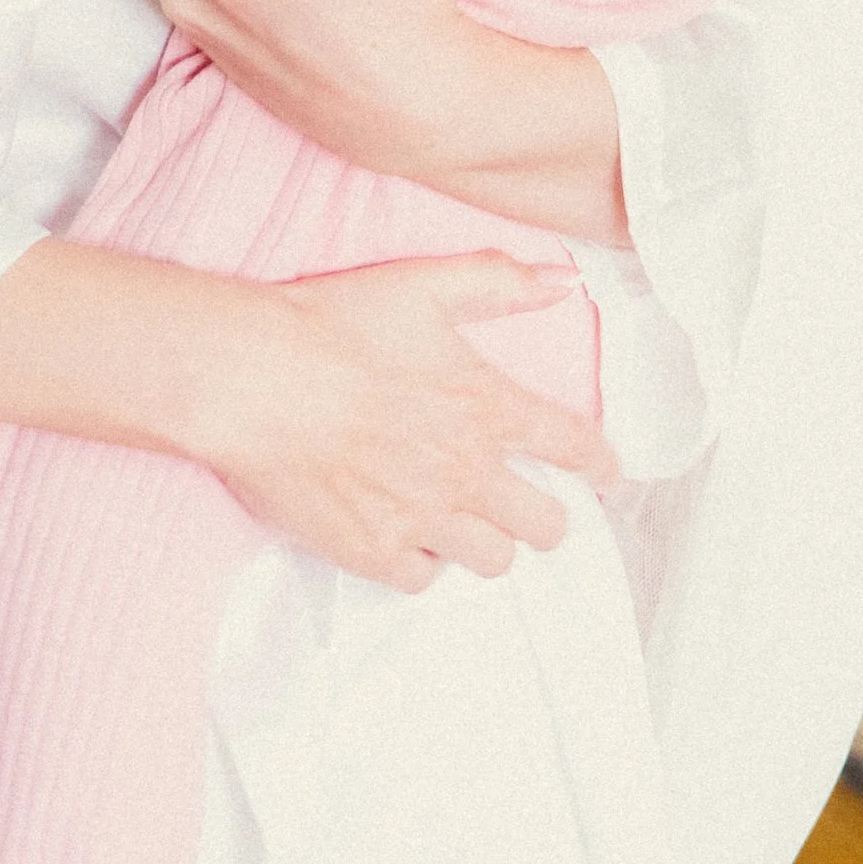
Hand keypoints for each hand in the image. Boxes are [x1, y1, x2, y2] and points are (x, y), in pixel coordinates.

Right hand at [188, 249, 617, 589]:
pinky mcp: (372, 551)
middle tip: (527, 507)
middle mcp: (466, 472)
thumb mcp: (424, 283)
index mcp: (486, 407)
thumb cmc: (335, 325)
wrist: (254, 378)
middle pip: (545, 525)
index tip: (608, 476)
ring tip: (466, 524)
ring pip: (493, 561)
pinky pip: (423, 581)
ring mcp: (421, 519)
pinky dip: (422, 563)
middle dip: (545, 516)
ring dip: (487, 543)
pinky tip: (407, 537)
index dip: (601, 465)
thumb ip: (498, 282)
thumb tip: (561, 282)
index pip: (572, 447)